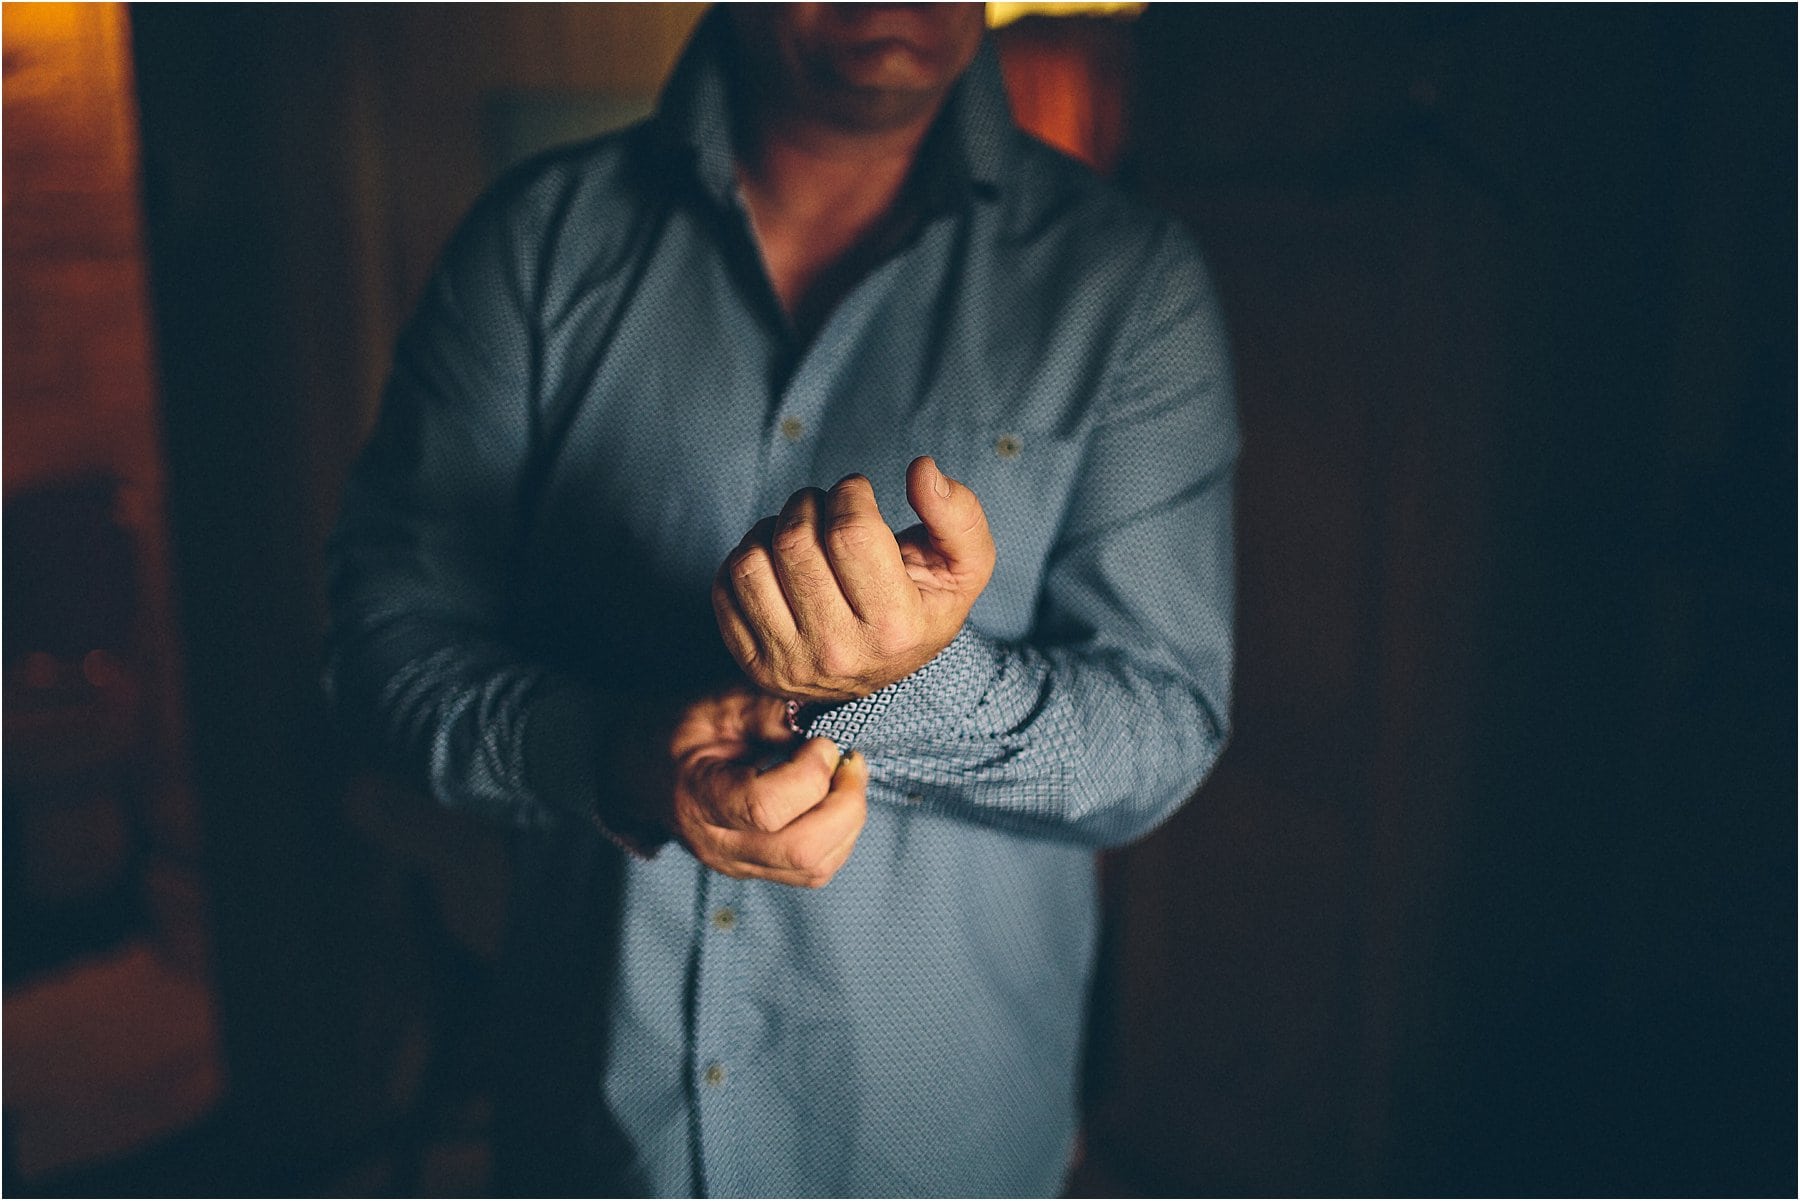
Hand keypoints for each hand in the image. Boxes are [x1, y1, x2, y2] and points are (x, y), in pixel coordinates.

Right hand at [646, 686, 869, 887]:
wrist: (645, 770)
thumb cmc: (681, 734)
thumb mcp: (717, 706)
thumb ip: (768, 710)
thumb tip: (823, 718)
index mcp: (701, 800)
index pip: (766, 809)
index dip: (809, 775)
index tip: (822, 741)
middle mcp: (721, 845)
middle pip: (803, 851)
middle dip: (845, 803)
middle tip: (850, 760)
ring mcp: (740, 865)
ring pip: (816, 867)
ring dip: (848, 821)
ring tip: (846, 777)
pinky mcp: (759, 870)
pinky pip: (815, 870)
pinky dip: (840, 836)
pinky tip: (836, 800)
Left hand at [711, 455, 995, 701]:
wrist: (885, 675)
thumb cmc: (922, 606)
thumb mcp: (963, 567)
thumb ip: (958, 515)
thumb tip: (921, 469)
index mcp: (894, 628)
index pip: (851, 533)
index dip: (850, 493)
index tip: (856, 493)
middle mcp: (839, 653)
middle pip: (795, 542)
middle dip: (808, 503)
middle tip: (824, 505)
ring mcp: (790, 663)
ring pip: (751, 562)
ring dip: (771, 527)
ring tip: (798, 530)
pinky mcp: (754, 663)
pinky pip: (725, 586)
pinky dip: (745, 556)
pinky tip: (775, 562)